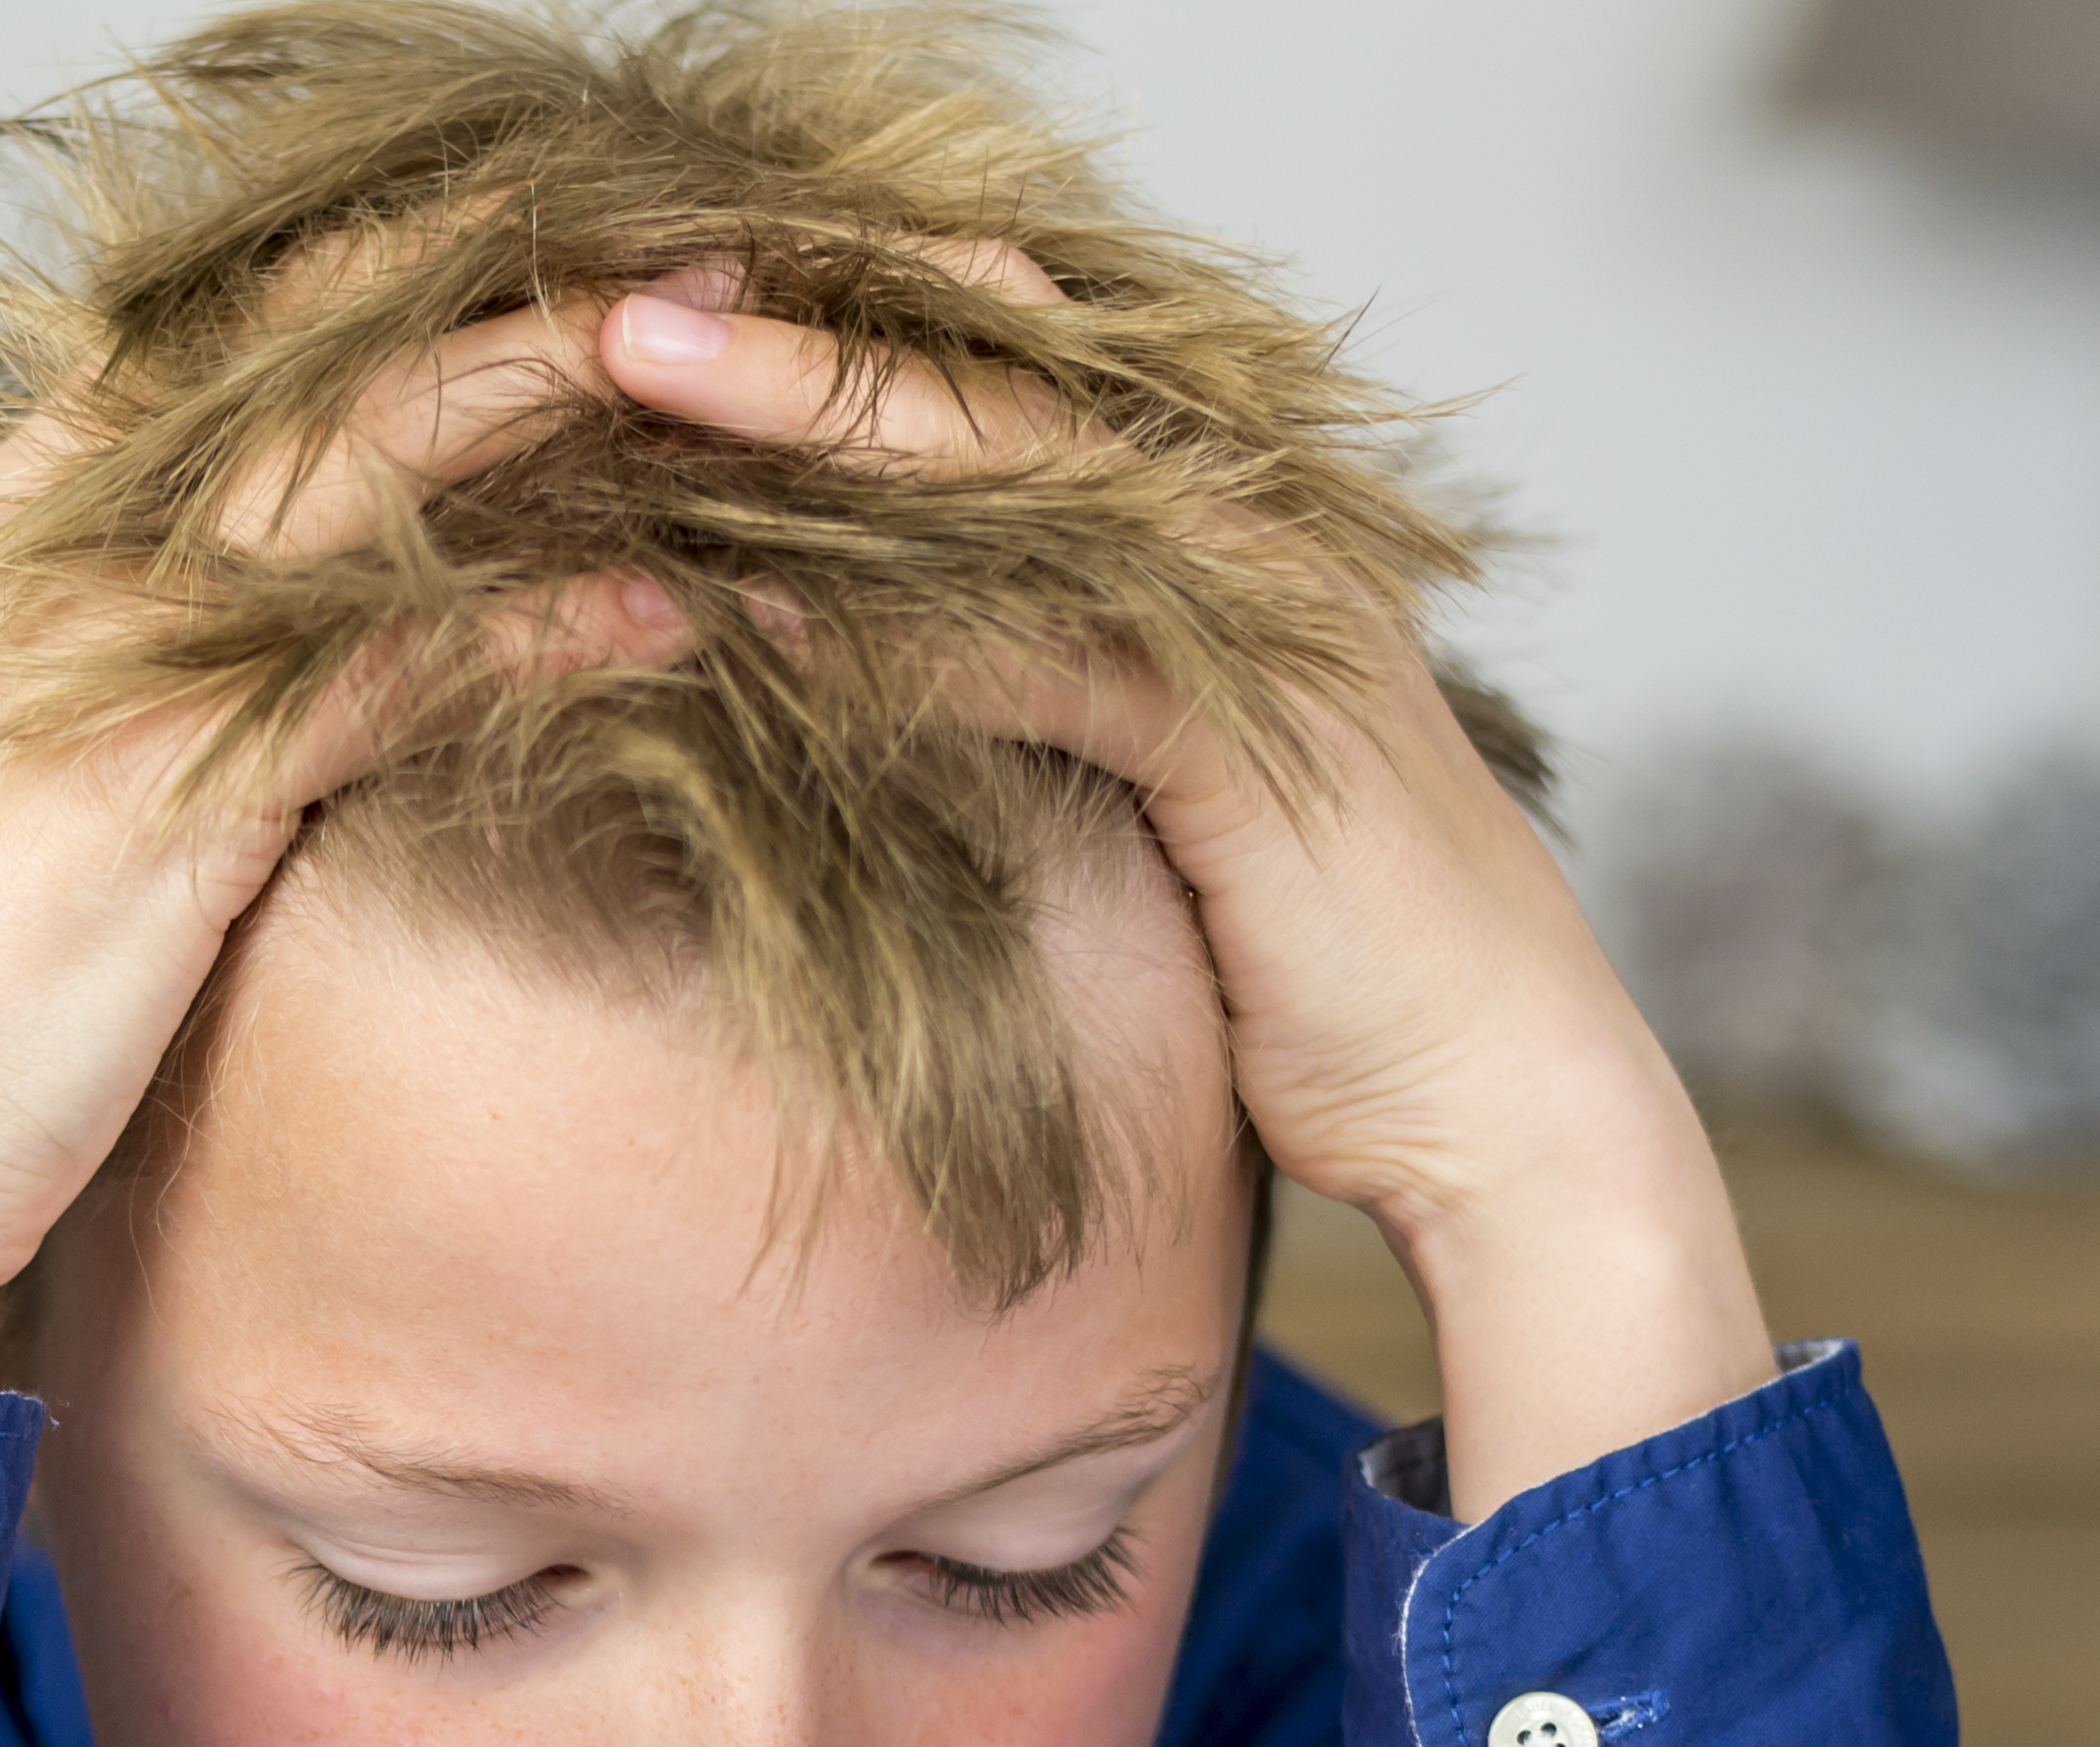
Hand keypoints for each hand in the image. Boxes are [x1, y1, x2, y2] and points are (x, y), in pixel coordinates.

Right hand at [0, 309, 685, 1376]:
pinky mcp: (165, 786)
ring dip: (575, 388)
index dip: (387, 270)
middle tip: (701, 237)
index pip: (212, 323)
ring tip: (744, 354)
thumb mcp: (7, 803)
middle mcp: (46, 549)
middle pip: (309, 340)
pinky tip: (672, 611)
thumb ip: (120, 695)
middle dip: (513, 270)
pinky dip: (547, 624)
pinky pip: (397, 658)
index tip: (547, 239)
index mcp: (0, 531)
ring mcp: (100, 652)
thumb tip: (273, 674)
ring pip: (372, 451)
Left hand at [587, 269, 1776, 1514]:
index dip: (841, 325)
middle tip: (608, 291)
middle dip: (800, 326)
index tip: (664, 298)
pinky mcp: (1251, 732)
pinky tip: (750, 613)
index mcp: (1217, 527)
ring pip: (1005, 476)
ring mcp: (1261, 616)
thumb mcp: (1137, 798)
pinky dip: (892, 633)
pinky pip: (1043, 653)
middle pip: (993, 379)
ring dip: (811, 425)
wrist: (1491, 1101)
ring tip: (633, 380)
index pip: (1008, 376)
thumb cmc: (1312, 969)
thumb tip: (835, 657)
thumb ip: (1026, 697)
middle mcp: (1248, 530)